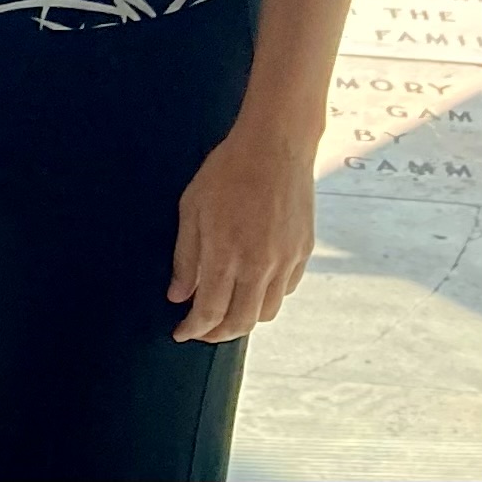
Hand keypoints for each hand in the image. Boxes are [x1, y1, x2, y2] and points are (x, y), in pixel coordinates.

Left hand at [169, 121, 314, 342]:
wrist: (275, 148)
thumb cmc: (226, 172)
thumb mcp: (192, 208)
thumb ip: (186, 256)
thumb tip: (177, 296)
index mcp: (226, 253)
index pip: (209, 311)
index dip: (193, 329)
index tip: (180, 334)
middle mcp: (259, 265)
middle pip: (240, 322)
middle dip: (217, 334)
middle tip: (200, 332)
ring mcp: (285, 262)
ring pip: (266, 313)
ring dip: (243, 321)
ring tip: (224, 315)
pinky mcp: (303, 254)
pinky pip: (284, 291)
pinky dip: (265, 299)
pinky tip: (249, 289)